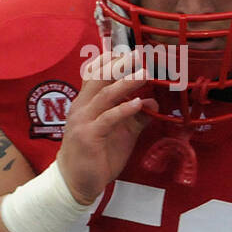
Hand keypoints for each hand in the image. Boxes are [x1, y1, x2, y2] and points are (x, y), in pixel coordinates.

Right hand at [56, 49, 157, 204]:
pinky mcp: (89, 136)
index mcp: (86, 103)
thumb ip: (136, 116)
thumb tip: (154, 102)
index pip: (95, 74)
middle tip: (139, 54)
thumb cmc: (98, 155)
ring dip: (125, 83)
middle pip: (100, 79)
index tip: (131, 50)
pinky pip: (108, 119)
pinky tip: (138, 104)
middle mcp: (82, 107)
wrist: (77, 181)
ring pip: (105, 95)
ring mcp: (83, 121)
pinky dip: (124, 110)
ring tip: (144, 74)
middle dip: (120, 65)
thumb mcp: (122, 132)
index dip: (112, 61)